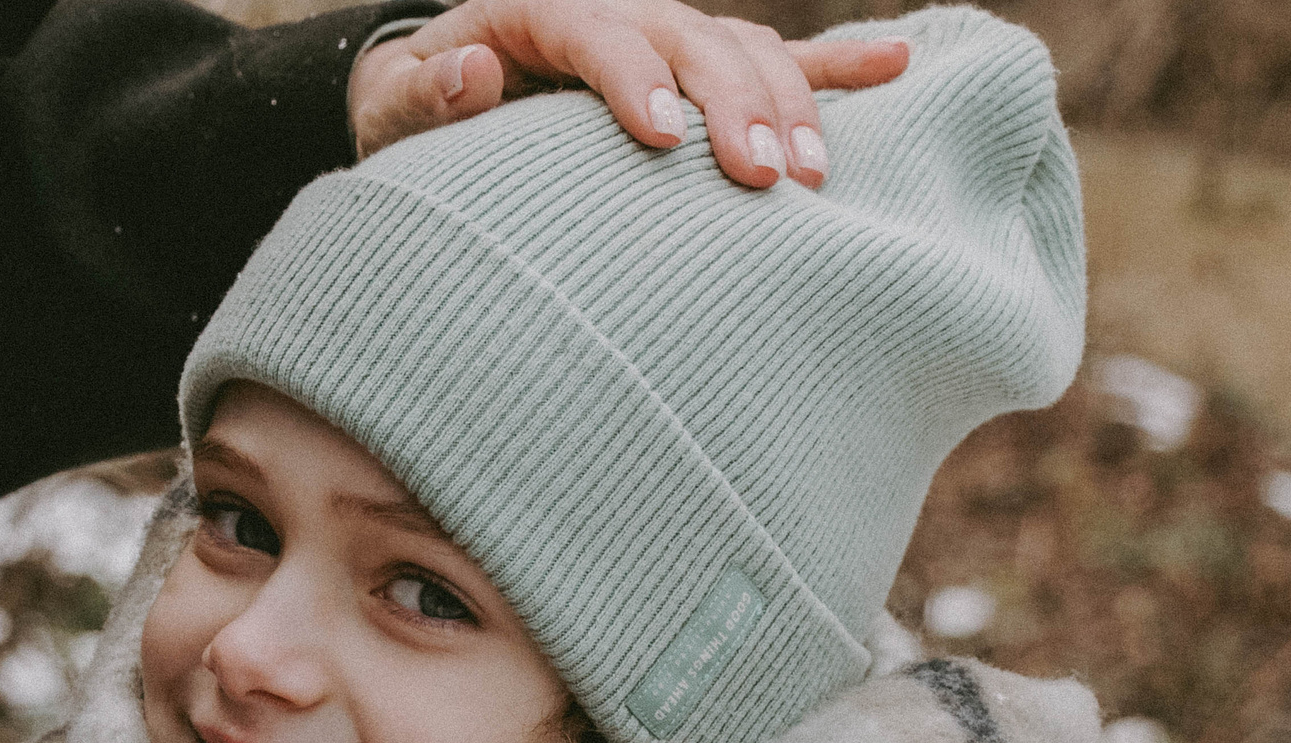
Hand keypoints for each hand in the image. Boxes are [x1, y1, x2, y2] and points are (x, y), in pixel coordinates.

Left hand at [346, 0, 912, 188]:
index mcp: (540, 12)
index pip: (598, 30)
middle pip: (689, 38)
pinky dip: (837, 67)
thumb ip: (426, 93)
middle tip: (761, 179)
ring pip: (742, 50)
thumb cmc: (416, 114)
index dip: (632, 77)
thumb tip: (471, 66)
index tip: (662, 138)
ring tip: (811, 178)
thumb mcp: (394, 106)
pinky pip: (777, 58)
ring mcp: (666, 38)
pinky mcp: (698, 71)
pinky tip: (896, 66)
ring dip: (788, 106)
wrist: (442, 97)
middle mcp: (617, 11)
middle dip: (733, 104)